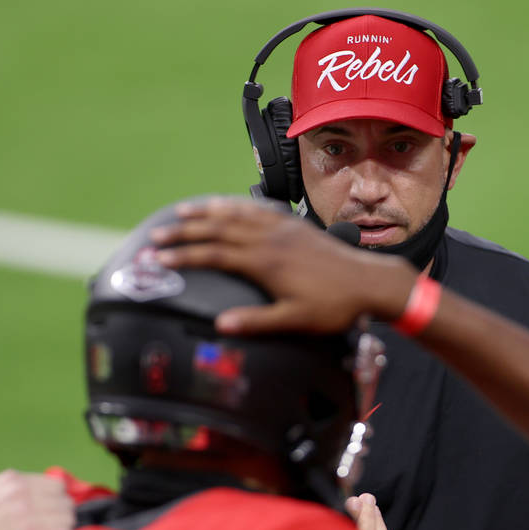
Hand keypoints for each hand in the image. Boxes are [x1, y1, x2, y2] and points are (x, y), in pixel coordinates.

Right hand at [0, 471, 73, 529]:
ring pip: (69, 520)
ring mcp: (28, 514)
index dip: (53, 504)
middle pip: (65, 502)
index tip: (47, 518)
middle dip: (59, 518)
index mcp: (10, 481)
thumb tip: (32, 490)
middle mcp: (21, 493)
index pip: (55, 485)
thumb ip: (5, 492)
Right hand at [151, 197, 416, 334]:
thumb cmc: (335, 305)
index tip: (159, 256)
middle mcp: (270, 239)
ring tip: (182, 211)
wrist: (370, 282)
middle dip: (184, 230)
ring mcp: (282, 228)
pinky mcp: (293, 225)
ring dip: (206, 212)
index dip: (184, 255)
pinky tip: (225, 205)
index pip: (214, 254)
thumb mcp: (295, 320)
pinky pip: (257, 209)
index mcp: (265, 262)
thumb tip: (222, 325)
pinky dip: (235, 205)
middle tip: (158, 233)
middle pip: (217, 229)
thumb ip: (257, 322)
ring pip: (235, 214)